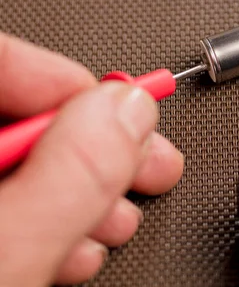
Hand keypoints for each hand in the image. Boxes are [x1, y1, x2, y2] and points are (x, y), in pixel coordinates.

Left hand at [0, 33, 183, 285]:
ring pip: (30, 161)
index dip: (72, 78)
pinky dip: (62, 219)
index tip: (125, 108)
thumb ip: (74, 175)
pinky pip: (18, 201)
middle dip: (100, 141)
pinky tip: (82, 242)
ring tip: (120, 216)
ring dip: (91, 188)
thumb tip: (130, 111)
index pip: (1, 61)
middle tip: (148, 160)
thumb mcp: (8, 254)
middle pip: (25, 114)